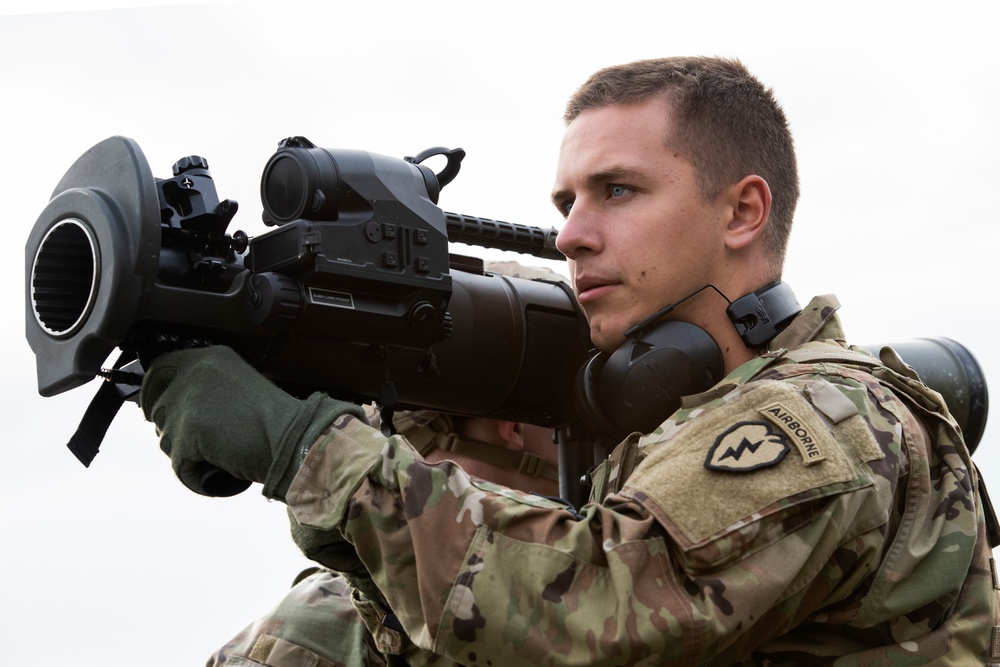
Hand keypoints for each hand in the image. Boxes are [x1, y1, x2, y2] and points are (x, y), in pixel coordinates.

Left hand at [139, 345, 359, 497]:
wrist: (293, 439)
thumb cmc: (276, 422)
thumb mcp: (237, 388)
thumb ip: (206, 390)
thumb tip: (172, 410)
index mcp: (209, 357)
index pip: (160, 368)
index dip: (152, 391)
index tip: (151, 409)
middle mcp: (194, 372)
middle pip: (159, 406)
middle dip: (172, 428)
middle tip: (194, 442)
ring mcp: (188, 400)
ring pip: (166, 437)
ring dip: (186, 453)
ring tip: (218, 456)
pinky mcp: (187, 430)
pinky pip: (178, 464)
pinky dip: (195, 475)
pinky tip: (218, 472)